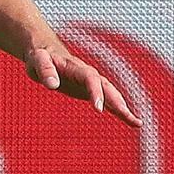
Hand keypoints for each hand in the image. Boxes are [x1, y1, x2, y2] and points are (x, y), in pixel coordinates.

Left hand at [24, 42, 140, 127]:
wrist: (45, 51)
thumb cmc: (40, 56)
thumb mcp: (37, 60)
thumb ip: (45, 70)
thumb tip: (52, 85)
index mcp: (75, 67)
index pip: (90, 78)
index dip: (96, 92)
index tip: (99, 108)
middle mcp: (88, 74)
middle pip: (106, 87)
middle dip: (116, 101)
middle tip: (126, 116)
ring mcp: (91, 82)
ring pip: (111, 94)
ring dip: (123, 108)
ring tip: (136, 123)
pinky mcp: (91, 90)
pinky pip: (108, 100)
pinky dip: (119, 110)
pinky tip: (131, 121)